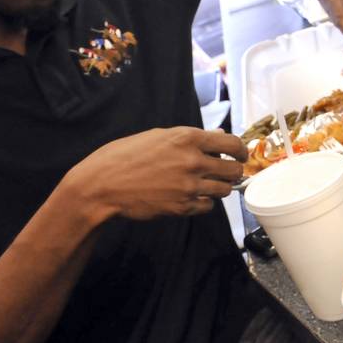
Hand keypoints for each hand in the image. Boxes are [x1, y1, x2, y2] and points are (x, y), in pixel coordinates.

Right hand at [65, 127, 246, 221]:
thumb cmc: (123, 157)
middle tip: (227, 172)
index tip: (240, 155)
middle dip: (233, 171)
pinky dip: (204, 202)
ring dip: (219, 188)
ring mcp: (189, 186)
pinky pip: (207, 206)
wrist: (101, 186)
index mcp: (187, 138)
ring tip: (208, 185)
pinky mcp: (182, 206)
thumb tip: (214, 136)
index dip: (240, 150)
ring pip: (224, 190)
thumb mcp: (156, 136)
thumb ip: (188, 138)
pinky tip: (192, 197)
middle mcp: (193, 161)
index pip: (232, 143)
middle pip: (234, 170)